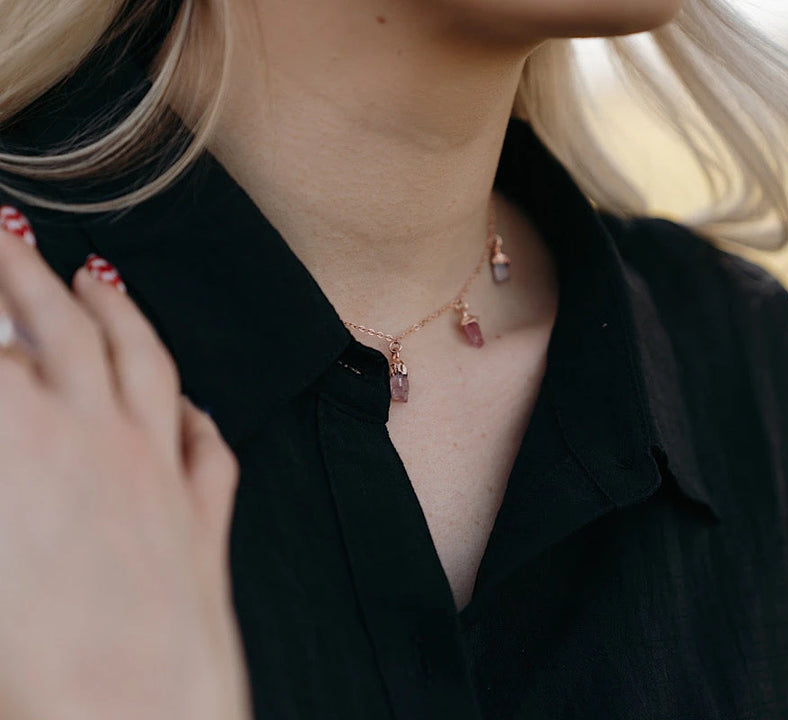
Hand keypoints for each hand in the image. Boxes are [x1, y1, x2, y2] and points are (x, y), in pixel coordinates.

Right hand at [0, 207, 250, 719]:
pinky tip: (184, 397)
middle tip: (2, 226)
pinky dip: (188, 406)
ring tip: (96, 271)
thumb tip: (7, 415)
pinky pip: (201, 438)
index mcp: (19, 439)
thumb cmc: (26, 670)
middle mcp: (96, 435)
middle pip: (57, 323)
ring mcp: (160, 470)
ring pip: (141, 360)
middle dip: (20, 266)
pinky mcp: (203, 516)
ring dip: (115, 308)